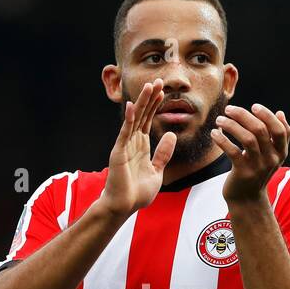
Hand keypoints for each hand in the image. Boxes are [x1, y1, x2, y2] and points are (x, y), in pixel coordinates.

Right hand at [98, 78, 177, 216]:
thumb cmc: (137, 193)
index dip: (155, 105)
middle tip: (158, 81)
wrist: (124, 208)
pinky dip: (128, 120)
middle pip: (142, 115)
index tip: (163, 91)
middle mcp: (132, 143)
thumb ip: (163, 154)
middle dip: (150, 98)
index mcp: (141, 146)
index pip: (149, 120)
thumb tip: (171, 134)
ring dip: (142, 103)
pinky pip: (124, 134)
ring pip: (134, 120)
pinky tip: (132, 107)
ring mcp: (124, 146)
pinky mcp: (118, 153)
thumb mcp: (157, 171)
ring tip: (149, 87)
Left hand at [212, 103, 289, 204]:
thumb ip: (276, 137)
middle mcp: (272, 159)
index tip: (254, 107)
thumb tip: (280, 112)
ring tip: (220, 119)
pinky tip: (214, 133)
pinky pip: (232, 152)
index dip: (268, 116)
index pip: (281, 130)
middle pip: (261, 130)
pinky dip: (222, 139)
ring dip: (232, 125)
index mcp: (281, 153)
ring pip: (248, 138)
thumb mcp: (271, 155)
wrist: (247, 199)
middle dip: (244, 115)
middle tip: (229, 109)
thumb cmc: (257, 172)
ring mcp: (258, 167)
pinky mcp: (243, 173)